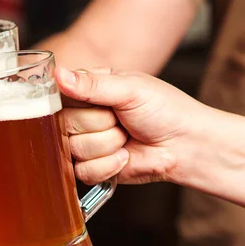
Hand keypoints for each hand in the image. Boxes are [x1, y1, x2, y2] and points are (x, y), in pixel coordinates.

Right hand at [55, 67, 206, 185]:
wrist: (186, 145)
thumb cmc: (164, 109)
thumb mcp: (130, 88)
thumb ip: (91, 84)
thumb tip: (59, 74)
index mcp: (86, 90)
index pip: (58, 94)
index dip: (73, 101)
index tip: (94, 103)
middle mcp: (81, 116)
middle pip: (64, 124)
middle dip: (98, 124)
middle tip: (120, 119)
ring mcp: (84, 143)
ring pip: (74, 148)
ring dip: (107, 145)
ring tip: (126, 137)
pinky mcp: (91, 168)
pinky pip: (83, 171)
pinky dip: (108, 165)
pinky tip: (124, 156)